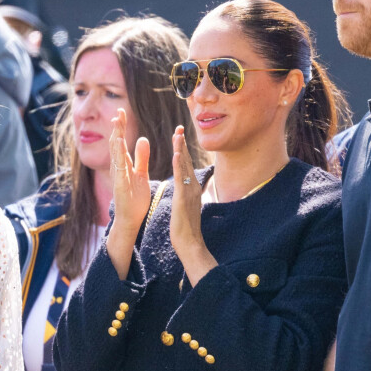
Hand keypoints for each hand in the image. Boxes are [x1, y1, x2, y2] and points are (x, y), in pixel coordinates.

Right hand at [109, 108, 150, 235]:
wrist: (130, 219)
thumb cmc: (134, 198)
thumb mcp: (140, 173)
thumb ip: (141, 157)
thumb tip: (143, 138)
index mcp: (124, 165)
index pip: (121, 142)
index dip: (121, 127)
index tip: (122, 112)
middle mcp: (119, 169)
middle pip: (117, 144)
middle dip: (117, 128)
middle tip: (119, 112)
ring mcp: (118, 177)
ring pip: (116, 155)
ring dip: (117, 139)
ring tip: (117, 124)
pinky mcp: (121, 186)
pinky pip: (120, 169)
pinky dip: (119, 157)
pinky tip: (120, 147)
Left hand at [171, 126, 216, 284]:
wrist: (190, 243)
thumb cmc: (186, 228)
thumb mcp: (187, 206)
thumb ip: (187, 194)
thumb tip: (186, 188)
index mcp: (192, 188)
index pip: (186, 165)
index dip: (183, 149)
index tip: (179, 136)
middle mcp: (193, 186)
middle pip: (187, 161)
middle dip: (182, 144)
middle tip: (179, 128)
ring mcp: (189, 191)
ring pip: (185, 166)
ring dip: (181, 149)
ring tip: (177, 135)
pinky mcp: (183, 198)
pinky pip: (181, 178)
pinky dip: (180, 165)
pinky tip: (177, 154)